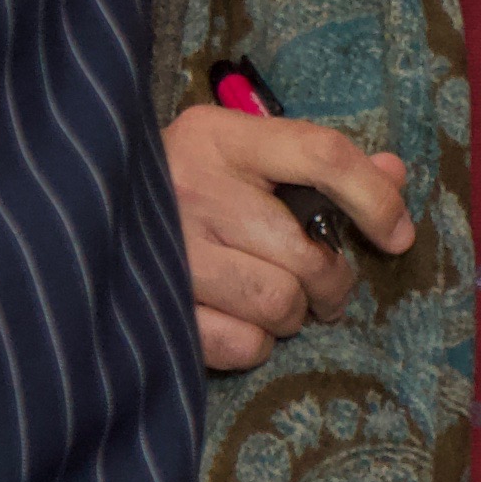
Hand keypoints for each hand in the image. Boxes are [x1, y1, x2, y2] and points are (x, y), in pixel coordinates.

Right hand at [164, 103, 415, 372]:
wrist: (83, 211)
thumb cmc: (186, 185)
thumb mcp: (245, 154)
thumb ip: (320, 162)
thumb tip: (396, 173)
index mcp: (220, 138)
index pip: (323, 155)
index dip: (375, 199)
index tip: (398, 236)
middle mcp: (192, 187)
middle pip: (306, 252)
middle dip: (331, 281)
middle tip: (325, 286)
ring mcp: (170, 250)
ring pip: (278, 303)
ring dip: (292, 314)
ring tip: (279, 302)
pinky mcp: (156, 307)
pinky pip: (242, 344)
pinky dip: (255, 344)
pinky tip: (240, 321)